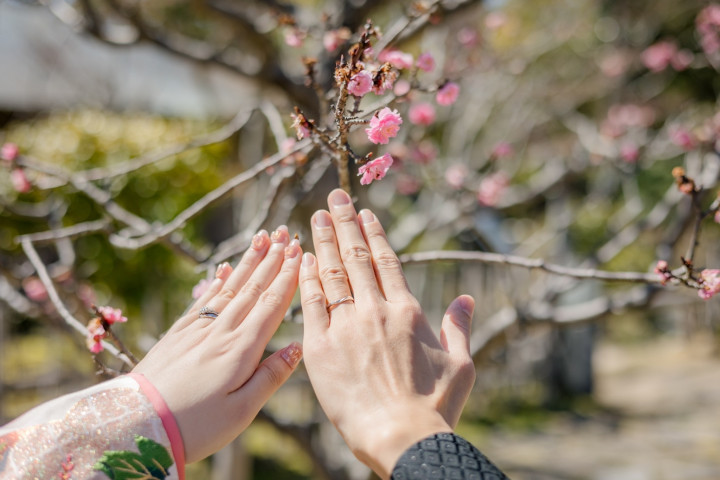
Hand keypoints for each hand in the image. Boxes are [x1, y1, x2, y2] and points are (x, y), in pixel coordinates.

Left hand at [133, 226, 302, 462]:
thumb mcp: (241, 411)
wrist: (135, 426)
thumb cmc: (195, 426)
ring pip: (228, 288)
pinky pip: (203, 300)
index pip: (271, 305)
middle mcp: (220, 332)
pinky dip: (216, 281)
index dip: (287, 277)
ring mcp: (196, 330)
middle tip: (285, 233)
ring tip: (261, 239)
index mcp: (241, 350)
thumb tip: (297, 348)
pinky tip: (223, 269)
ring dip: (247, 263)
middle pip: (251, 289)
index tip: (300, 252)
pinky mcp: (176, 335)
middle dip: (271, 259)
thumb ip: (271, 377)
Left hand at [299, 189, 475, 478]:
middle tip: (334, 199)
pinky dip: (307, 279)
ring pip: (331, 274)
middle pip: (356, 258)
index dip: (373, 234)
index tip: (364, 212)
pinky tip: (302, 260)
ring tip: (316, 219)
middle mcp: (375, 311)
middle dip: (345, 225)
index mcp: (408, 311)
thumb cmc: (435, 406)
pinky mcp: (321, 348)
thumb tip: (467, 299)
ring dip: (323, 243)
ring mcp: (346, 328)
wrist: (401, 437)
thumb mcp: (461, 364)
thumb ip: (459, 326)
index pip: (386, 261)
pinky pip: (311, 305)